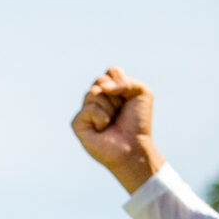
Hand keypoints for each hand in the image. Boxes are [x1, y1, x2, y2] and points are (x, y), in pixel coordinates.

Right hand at [71, 67, 163, 192]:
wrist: (134, 146)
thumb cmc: (138, 122)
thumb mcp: (141, 92)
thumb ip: (125, 81)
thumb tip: (101, 88)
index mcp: (109, 90)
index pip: (110, 72)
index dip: (122, 82)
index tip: (128, 98)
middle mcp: (96, 98)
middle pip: (100, 80)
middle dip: (116, 95)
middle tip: (120, 111)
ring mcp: (86, 110)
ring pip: (94, 93)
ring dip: (110, 107)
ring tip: (112, 121)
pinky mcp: (78, 123)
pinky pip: (89, 109)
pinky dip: (101, 118)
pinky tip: (102, 129)